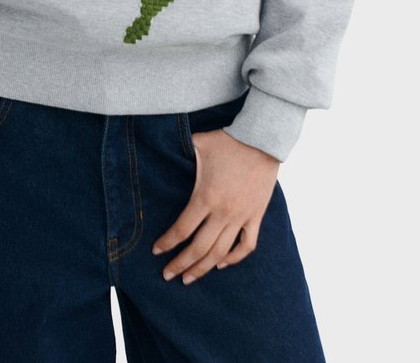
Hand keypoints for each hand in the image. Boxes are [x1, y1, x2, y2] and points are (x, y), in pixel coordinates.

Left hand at [152, 128, 279, 284]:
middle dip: (180, 264)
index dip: (167, 243)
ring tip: (189, 279)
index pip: (181, 230)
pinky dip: (234, 259)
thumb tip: (161, 146)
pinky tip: (221, 265)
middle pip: (198, 248)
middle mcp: (223, 212)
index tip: (156, 251)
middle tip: (167, 275)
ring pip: (220, 253)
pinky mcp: (256, 216)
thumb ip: (179, 150)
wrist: (262, 140)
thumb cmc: (227, 141)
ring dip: (202, 268)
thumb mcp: (198, 143)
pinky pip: (246, 246)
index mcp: (205, 197)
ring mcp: (241, 217)